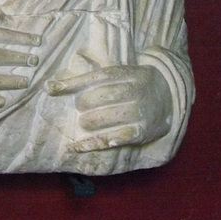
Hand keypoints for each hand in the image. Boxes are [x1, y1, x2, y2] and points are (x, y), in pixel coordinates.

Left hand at [47, 65, 171, 151]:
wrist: (170, 97)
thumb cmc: (136, 83)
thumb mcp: (122, 72)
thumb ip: (94, 76)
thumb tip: (56, 83)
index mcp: (127, 73)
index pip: (94, 78)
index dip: (71, 84)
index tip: (49, 88)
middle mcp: (134, 91)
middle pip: (96, 98)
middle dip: (82, 104)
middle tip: (81, 107)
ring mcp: (139, 112)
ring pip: (102, 118)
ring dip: (87, 122)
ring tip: (84, 122)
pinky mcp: (141, 132)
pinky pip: (112, 139)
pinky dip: (92, 144)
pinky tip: (77, 146)